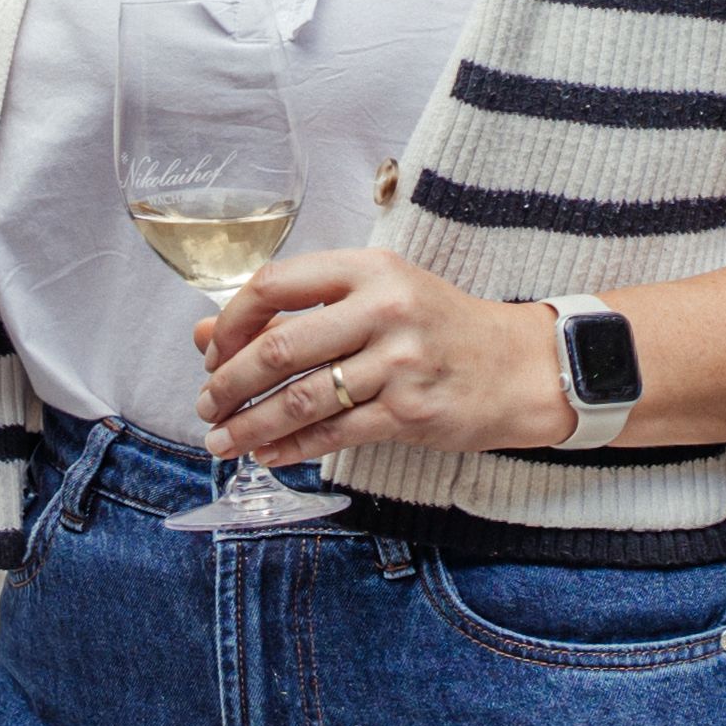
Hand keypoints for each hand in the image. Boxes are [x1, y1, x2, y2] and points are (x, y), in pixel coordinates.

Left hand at [192, 249, 571, 465]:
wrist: (518, 366)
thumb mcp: (374, 297)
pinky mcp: (409, 411)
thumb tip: (209, 333)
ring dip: (249, 425)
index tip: (212, 349)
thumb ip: (295, 310)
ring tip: (222, 439)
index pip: (275, 285)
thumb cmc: (438, 327)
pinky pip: (331, 434)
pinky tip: (268, 455)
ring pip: (299, 398)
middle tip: (207, 404)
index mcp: (369, 269)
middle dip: (229, 383)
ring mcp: (398, 362)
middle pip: (279, 347)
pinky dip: (289, 448)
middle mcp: (382, 309)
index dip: (231, 321)